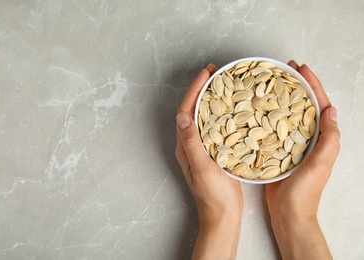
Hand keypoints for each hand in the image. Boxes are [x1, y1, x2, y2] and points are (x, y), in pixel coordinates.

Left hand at [175, 64, 242, 258]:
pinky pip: (216, 126)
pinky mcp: (215, 152)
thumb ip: (192, 143)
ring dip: (211, 98)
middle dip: (201, 89)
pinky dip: (222, 113)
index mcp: (185, 145)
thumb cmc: (212, 195)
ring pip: (205, 116)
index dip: (194, 90)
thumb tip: (182, 116)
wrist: (223, 215)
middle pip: (193, 110)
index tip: (206, 74)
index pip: (186, 111)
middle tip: (215, 72)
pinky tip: (233, 108)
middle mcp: (191, 143)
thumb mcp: (202, 168)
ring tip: (223, 84)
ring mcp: (203, 147)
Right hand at [266, 60, 339, 258]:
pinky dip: (268, 115)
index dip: (312, 84)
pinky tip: (257, 109)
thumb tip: (331, 110)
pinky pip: (273, 127)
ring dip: (281, 97)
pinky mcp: (277, 150)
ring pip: (287, 114)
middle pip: (302, 105)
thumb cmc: (306, 191)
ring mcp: (291, 143)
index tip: (300, 68)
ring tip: (270, 83)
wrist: (289, 212)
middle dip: (295, 85)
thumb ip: (329, 138)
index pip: (319, 104)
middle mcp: (307, 137)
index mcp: (321, 138)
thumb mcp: (321, 163)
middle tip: (284, 69)